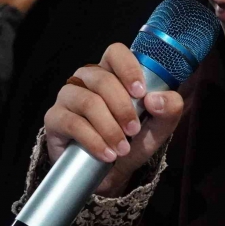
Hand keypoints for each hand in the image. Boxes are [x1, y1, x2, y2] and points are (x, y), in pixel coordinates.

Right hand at [44, 43, 182, 195]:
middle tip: (134, 130)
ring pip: (88, 102)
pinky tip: (107, 155)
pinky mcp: (55, 118)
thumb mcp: (159, 126)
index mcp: (113, 72)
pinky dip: (94, 141)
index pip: (116, 53)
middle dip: (123, 108)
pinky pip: (73, 123)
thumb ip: (169, 109)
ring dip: (109, 127)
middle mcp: (87, 79)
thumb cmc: (134, 140)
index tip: (140, 93)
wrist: (112, 172)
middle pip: (103, 80)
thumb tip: (155, 99)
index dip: (128, 69)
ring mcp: (68, 97)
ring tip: (122, 149)